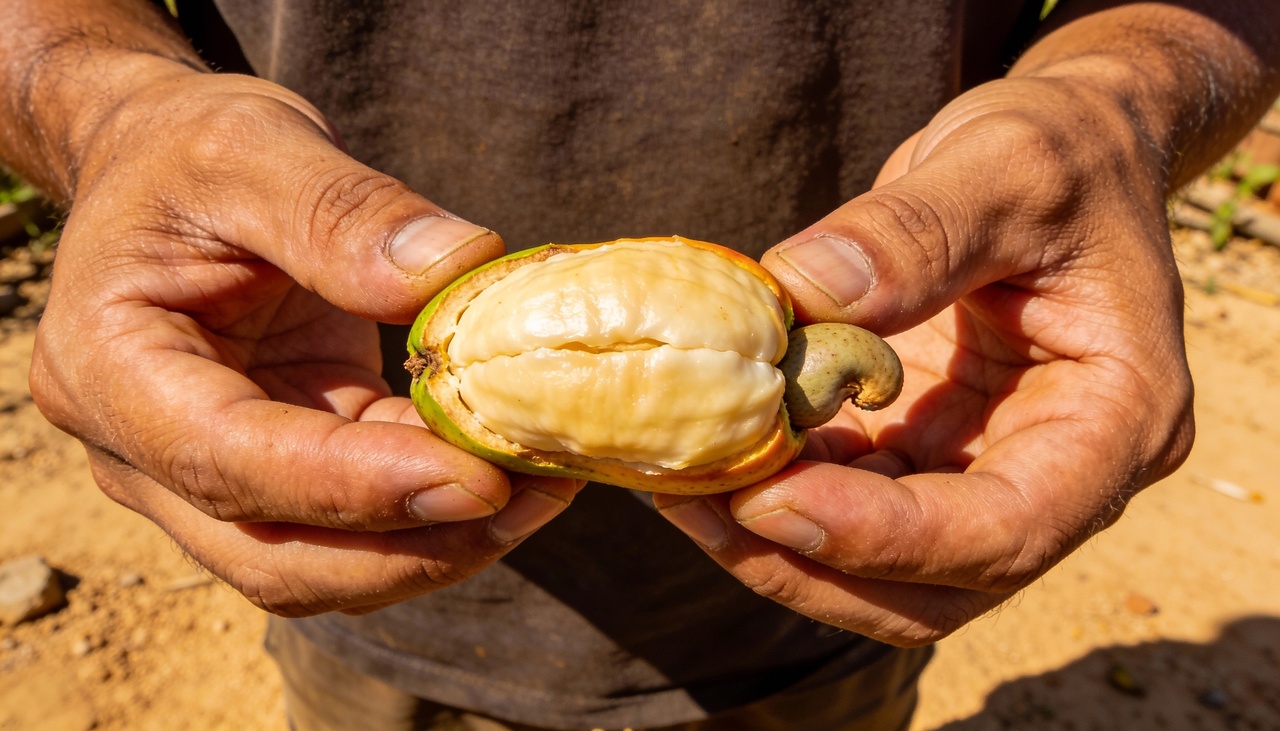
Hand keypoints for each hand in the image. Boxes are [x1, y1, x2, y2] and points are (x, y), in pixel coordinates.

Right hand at [29, 66, 581, 615]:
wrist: (162, 171)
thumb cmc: (187, 150)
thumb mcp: (249, 145)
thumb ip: (339, 209)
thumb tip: (457, 269)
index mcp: (110, 368)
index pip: (228, 460)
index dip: (355, 486)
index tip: (478, 479)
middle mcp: (144, 450)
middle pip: (274, 555)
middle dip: (410, 548)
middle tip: (532, 497)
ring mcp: (210, 472)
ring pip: (321, 563)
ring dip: (436, 544)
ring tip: (545, 486)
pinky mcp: (281, 465)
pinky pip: (358, 517)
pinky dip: (436, 504)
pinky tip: (512, 460)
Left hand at [654, 75, 1194, 644]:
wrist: (1065, 149)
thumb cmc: (1060, 152)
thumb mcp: (1005, 165)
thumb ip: (913, 232)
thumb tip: (797, 293)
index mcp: (1117, 421)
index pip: (1009, 528)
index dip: (886, 536)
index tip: (770, 501)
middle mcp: (1059, 473)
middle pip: (938, 585)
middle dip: (811, 562)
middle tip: (700, 506)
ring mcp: (988, 471)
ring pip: (884, 570)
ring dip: (778, 543)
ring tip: (680, 483)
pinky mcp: (928, 452)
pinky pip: (850, 505)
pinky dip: (781, 493)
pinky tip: (713, 452)